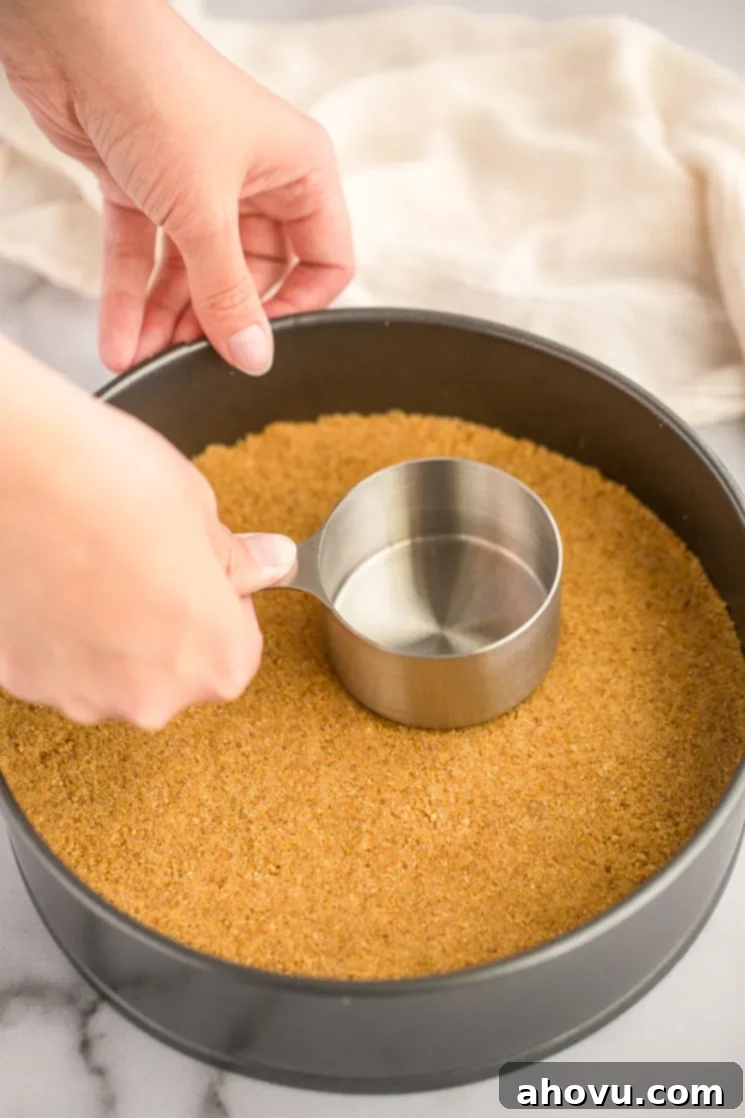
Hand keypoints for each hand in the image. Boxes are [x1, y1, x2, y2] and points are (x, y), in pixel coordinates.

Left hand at [0, 0, 353, 374]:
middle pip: (249, 276)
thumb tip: (254, 358)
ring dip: (167, 320)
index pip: (323, 261)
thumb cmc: (157, 91)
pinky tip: (120, 341)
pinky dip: (131, 297)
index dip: (294, 308)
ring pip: (192, 272)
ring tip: (145, 361)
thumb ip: (228, 294)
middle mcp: (254, 179)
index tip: (258, 344)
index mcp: (299, 171)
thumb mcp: (203, 211)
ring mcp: (197, 184)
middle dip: (215, 321)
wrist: (70, 32)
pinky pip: (145, 256)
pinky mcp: (145, 186)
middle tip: (190, 360)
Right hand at [0, 337, 295, 728]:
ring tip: (93, 568)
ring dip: (112, 634)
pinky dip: (61, 634)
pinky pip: (59, 665)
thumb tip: (272, 563)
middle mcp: (152, 699)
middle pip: (174, 672)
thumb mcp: (200, 511)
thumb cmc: (111, 486)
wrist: (14, 471)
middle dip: (166, 626)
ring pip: (114, 673)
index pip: (238, 650)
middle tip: (142, 563)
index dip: (221, 604)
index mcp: (215, 662)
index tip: (199, 571)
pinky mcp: (24, 682)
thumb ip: (236, 560)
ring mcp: (82, 697)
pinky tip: (56, 583)